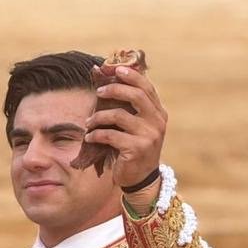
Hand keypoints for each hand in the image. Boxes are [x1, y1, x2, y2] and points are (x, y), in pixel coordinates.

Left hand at [83, 62, 166, 188]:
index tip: (116, 69)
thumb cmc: (134, 148)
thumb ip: (129, 108)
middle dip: (115, 89)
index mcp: (159, 113)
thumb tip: (105, 82)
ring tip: (89, 122)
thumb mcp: (136, 126)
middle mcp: (157, 122)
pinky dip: (96, 134)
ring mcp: (149, 136)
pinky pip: (110, 135)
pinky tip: (89, 137)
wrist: (140, 179)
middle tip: (99, 91)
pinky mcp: (137, 149)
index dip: (132, 76)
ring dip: (98, 117)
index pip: (147, 88)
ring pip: (119, 115)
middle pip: (136, 96)